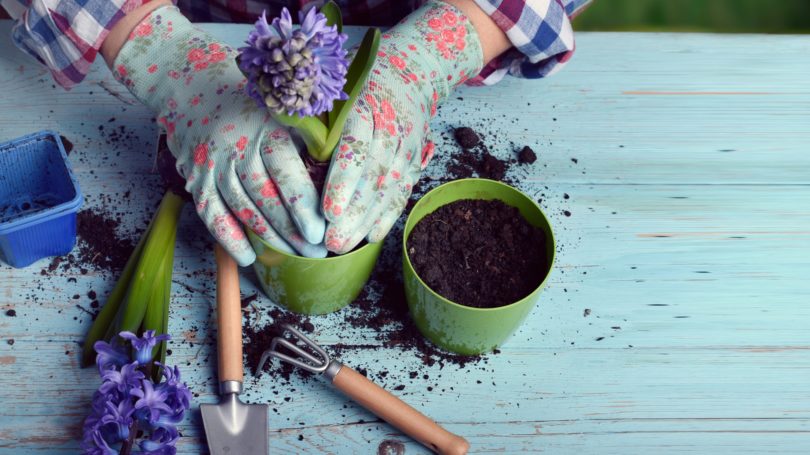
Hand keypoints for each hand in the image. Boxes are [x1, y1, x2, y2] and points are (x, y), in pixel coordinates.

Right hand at [111, 6, 325, 264]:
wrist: (187, 83)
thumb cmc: (250, 101)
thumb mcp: (281, 108)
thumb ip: (308, 137)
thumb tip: (341, 174)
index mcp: (265, 129)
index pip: (286, 173)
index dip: (303, 206)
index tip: (321, 231)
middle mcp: (237, 148)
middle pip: (266, 198)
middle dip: (292, 231)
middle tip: (317, 253)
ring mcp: (212, 166)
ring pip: (242, 210)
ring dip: (269, 239)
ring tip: (295, 256)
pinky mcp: (195, 179)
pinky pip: (211, 215)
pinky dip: (229, 239)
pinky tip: (249, 258)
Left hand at [322, 1, 483, 252]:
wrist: (410, 73)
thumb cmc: (356, 86)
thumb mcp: (334, 92)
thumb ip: (315, 121)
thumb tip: (284, 159)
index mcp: (364, 105)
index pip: (355, 145)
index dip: (343, 180)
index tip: (328, 210)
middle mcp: (390, 125)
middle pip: (374, 174)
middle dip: (354, 211)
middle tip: (331, 240)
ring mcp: (406, 145)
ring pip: (389, 187)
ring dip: (367, 220)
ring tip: (343, 245)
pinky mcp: (415, 160)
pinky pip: (403, 191)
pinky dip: (388, 215)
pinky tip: (371, 236)